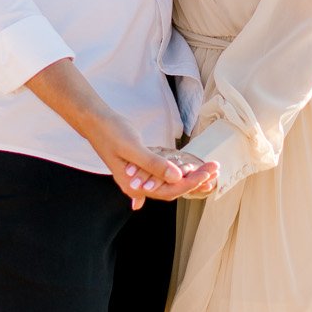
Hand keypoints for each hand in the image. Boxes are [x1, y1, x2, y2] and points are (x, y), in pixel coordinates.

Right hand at [87, 118, 216, 208]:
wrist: (95, 121)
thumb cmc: (111, 132)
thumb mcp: (133, 147)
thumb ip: (154, 164)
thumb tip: (177, 177)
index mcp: (134, 186)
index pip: (169, 190)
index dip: (191, 183)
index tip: (209, 174)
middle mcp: (137, 187)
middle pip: (172, 189)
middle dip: (196, 180)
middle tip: (216, 169)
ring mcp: (139, 178)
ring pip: (169, 182)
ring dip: (190, 176)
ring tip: (209, 170)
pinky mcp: (141, 167)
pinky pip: (164, 173)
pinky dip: (178, 170)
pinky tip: (191, 169)